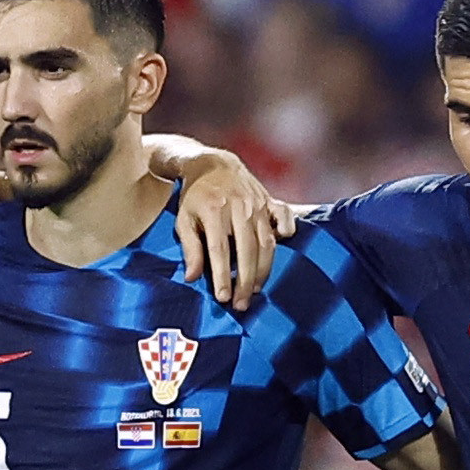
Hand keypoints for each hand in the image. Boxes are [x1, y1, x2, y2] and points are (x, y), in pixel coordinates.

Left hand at [150, 138, 297, 307]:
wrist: (212, 164)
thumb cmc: (196, 197)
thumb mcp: (184, 219)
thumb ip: (190, 248)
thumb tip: (192, 278)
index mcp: (214, 210)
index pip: (220, 250)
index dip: (222, 276)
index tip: (223, 298)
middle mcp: (238, 207)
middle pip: (247, 250)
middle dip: (245, 281)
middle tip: (241, 304)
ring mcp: (257, 203)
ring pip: (266, 242)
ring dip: (263, 270)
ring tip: (254, 290)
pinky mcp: (269, 200)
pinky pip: (283, 217)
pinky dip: (286, 231)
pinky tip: (283, 245)